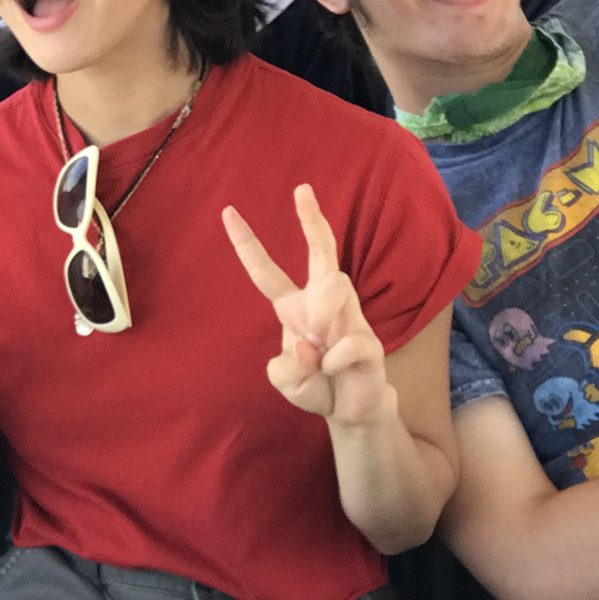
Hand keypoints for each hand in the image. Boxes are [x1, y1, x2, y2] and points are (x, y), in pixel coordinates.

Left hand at [223, 185, 392, 427]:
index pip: (266, 272)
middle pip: (321, 251)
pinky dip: (333, 360)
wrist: (350, 410)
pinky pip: (349, 339)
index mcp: (294, 308)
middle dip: (311, 219)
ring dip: (321, 318)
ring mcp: (349, 317)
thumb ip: (285, 367)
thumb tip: (310, 345)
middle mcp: (322, 303)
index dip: (247, 243)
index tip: (228, 211)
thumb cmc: (315, 384)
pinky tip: (333, 370)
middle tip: (301, 189)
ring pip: (337, 286)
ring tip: (318, 350)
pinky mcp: (370, 339)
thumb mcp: (285, 380)